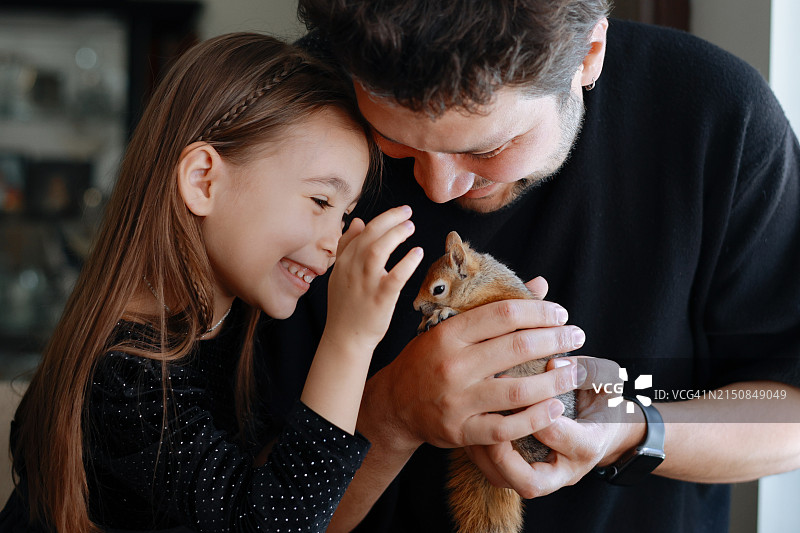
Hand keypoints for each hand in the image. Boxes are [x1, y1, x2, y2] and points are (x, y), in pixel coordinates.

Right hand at [324, 205, 423, 351]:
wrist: (345, 338)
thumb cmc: (345, 306)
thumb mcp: (339, 273)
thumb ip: (347, 246)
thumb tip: (358, 221)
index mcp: (343, 262)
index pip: (362, 232)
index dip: (382, 219)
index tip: (398, 212)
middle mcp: (352, 270)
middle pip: (370, 236)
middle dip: (389, 220)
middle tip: (407, 213)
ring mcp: (366, 284)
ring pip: (377, 251)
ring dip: (395, 235)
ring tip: (410, 227)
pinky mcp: (380, 299)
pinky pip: (394, 277)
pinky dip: (406, 263)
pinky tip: (417, 253)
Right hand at [361, 277, 584, 452]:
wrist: (394, 404)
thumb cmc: (428, 359)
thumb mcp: (450, 327)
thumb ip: (494, 309)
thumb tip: (540, 285)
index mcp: (449, 334)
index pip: (502, 314)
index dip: (538, 311)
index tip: (560, 313)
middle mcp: (452, 365)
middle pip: (516, 349)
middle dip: (555, 340)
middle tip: (578, 336)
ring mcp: (457, 401)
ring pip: (517, 391)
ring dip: (554, 380)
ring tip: (575, 371)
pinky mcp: (461, 431)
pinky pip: (506, 428)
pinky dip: (535, 418)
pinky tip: (555, 407)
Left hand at [466, 356, 643, 498]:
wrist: (604, 430)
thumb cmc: (601, 402)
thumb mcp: (605, 384)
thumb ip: (586, 371)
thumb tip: (554, 362)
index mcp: (587, 447)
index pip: (560, 437)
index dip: (536, 411)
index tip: (514, 384)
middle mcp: (564, 471)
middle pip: (531, 483)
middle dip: (504, 455)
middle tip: (487, 422)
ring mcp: (543, 478)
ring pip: (506, 483)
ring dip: (484, 455)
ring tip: (472, 423)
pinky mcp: (523, 475)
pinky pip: (494, 474)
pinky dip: (478, 453)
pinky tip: (470, 424)